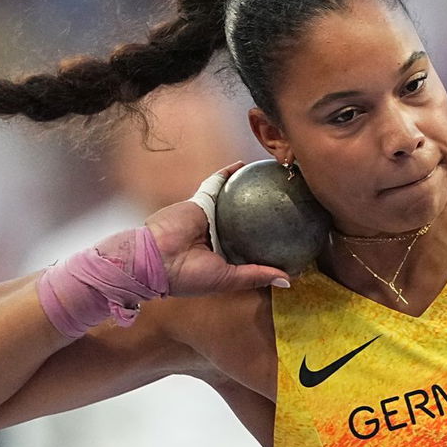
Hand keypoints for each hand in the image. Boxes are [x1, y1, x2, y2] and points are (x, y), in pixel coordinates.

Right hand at [144, 163, 290, 295]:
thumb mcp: (228, 279)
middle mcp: (217, 236)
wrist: (154, 259)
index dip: (270, 241)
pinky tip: (244, 166)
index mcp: (223, 256)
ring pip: (232, 200)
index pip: (251, 247)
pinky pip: (216, 184)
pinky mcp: (199, 202)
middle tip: (287, 202)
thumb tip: (289, 280)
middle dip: (263, 213)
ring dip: (248, 189)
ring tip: (270, 180)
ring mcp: (208, 217)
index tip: (293, 236)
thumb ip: (257, 275)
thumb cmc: (189, 275)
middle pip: (245, 221)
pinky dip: (228, 173)